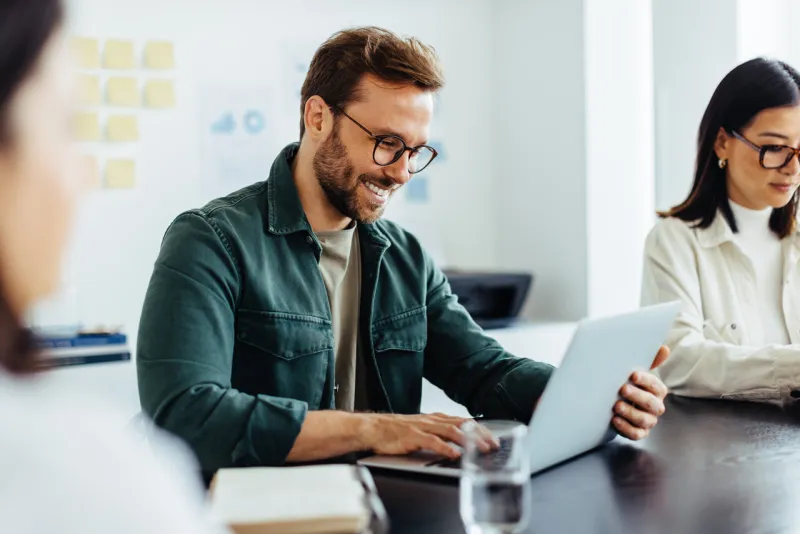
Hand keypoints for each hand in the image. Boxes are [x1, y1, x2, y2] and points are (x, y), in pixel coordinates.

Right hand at [359, 413, 496, 458]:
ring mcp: (422, 427)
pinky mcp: (412, 436)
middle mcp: (432, 420)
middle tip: (494, 445)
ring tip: (481, 449)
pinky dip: (445, 448)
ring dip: (469, 440)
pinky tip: (455, 454)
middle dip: (480, 434)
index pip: (464, 422)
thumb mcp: (422, 429)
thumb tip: (457, 445)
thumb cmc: (396, 432)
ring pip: (451, 431)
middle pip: (462, 424)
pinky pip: (432, 441)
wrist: (373, 428)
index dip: (480, 430)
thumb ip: (438, 434)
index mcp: (436, 418)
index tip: (494, 438)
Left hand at [612, 345, 669, 440]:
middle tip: (622, 389)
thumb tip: (664, 348)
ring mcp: (648, 421)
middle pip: (652, 404)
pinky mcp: (639, 432)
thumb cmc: (627, 383)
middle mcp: (656, 407)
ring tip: (616, 405)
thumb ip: (649, 360)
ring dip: (630, 412)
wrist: (613, 403)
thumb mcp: (635, 372)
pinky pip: (636, 434)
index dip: (646, 381)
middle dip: (637, 396)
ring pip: (644, 420)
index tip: (633, 375)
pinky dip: (625, 428)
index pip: (656, 386)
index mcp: (657, 391)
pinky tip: (615, 419)